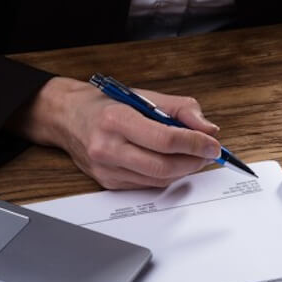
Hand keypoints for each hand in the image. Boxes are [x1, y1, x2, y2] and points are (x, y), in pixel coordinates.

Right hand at [10, 77, 221, 188]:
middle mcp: (108, 146)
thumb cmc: (106, 105)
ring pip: (158, 179)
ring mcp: (106, 168)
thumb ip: (181, 110)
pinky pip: (147, 185)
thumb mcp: (145, 96)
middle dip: (193, 162)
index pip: (166, 139)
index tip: (212, 144)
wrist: (68, 118)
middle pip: (164, 165)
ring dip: (183, 171)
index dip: (195, 143)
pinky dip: (165, 176)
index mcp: (117, 119)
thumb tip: (209, 130)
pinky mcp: (108, 183)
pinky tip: (170, 163)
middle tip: (207, 154)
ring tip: (193, 157)